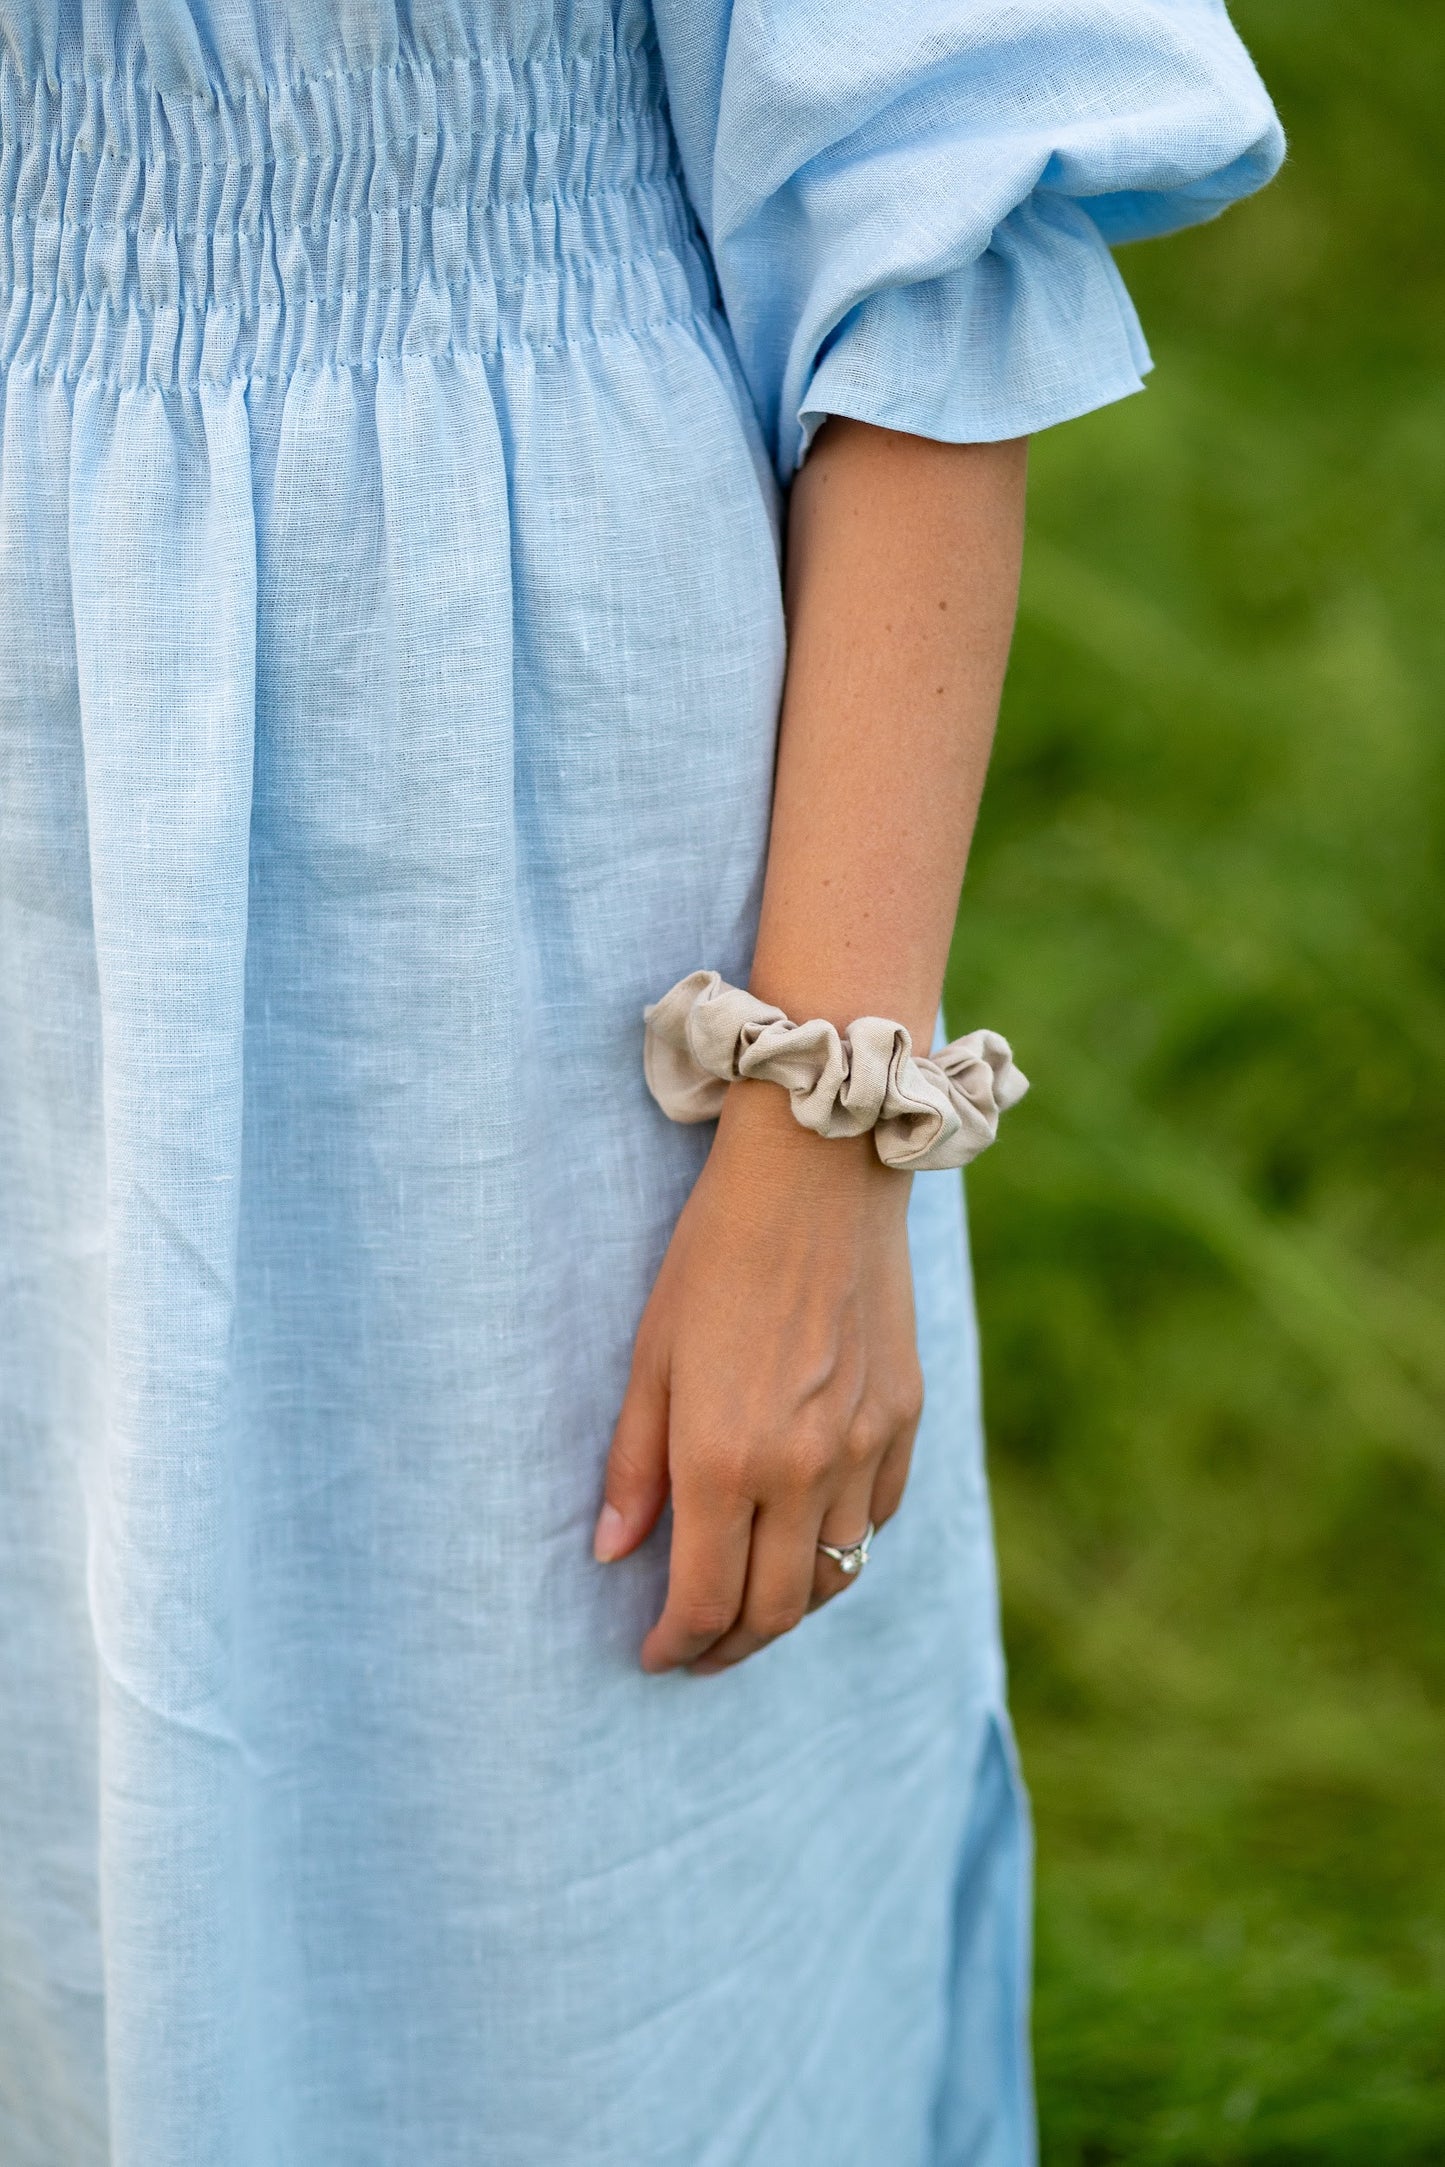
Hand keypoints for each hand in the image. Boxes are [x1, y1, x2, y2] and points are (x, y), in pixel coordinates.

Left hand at [593, 1078, 923, 1672]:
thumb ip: (635, 1466)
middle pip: (775, 1609)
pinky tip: (810, 1539)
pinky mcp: (905, 1417)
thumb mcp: (651, 1356)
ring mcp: (865, 1446)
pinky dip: (843, 1548)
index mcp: (725, 1458)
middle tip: (697, 1651)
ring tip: (750, 1606)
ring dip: (789, 1608)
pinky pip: (880, 1516)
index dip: (676, 1644)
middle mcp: (803, 1468)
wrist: (816, 1173)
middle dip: (729, 1647)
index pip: (704, 1599)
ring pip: (836, 1575)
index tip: (655, 1654)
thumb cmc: (714, 1254)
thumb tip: (614, 1555)